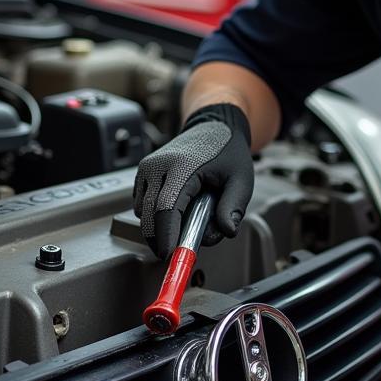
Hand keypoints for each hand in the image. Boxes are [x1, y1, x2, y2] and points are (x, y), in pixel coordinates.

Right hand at [133, 102, 253, 258]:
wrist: (213, 126)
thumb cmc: (227, 151)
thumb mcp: (241, 179)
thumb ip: (234, 207)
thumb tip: (227, 231)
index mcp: (182, 166)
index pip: (166, 208)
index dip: (166, 236)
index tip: (170, 255)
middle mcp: (158, 165)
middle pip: (148, 214)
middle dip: (160, 239)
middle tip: (179, 250)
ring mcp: (147, 167)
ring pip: (142, 211)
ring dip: (158, 226)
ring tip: (187, 220)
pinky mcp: (143, 171)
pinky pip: (140, 203)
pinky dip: (153, 214)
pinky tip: (176, 210)